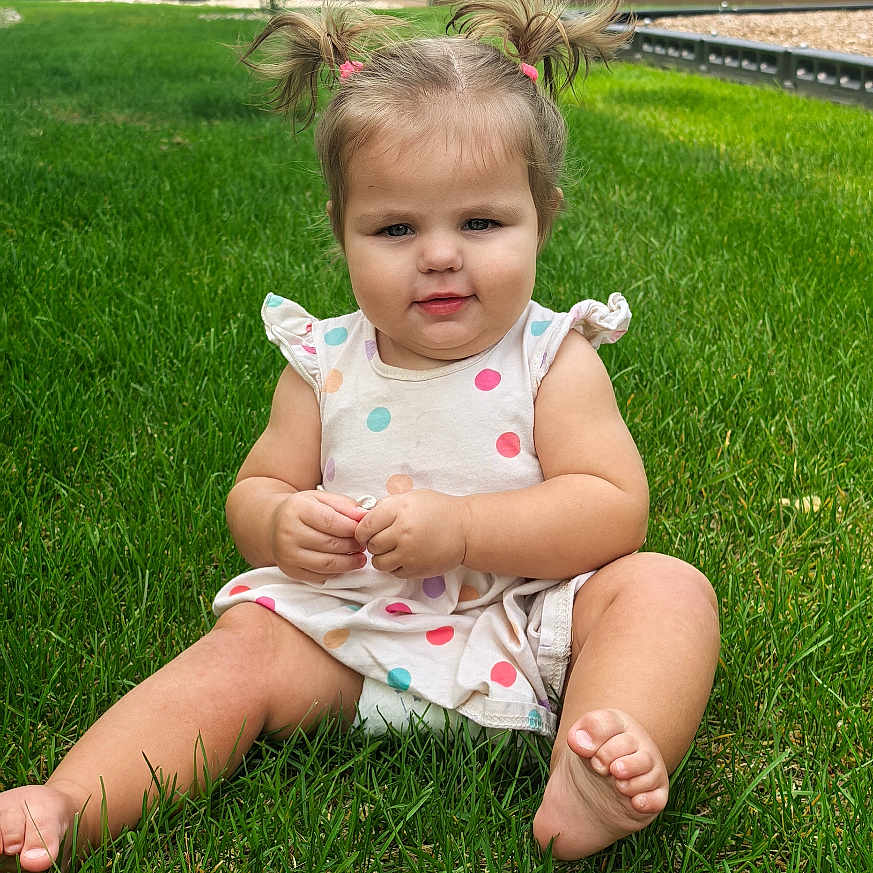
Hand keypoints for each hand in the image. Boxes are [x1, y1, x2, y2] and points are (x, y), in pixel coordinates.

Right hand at [271, 490, 367, 582]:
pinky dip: (336, 572)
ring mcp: (288, 554)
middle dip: (353, 546)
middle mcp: (289, 533)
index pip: (330, 521)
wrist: (273, 524)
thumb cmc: (302, 510)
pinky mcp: (290, 570)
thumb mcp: (321, 498)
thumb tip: (364, 515)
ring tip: (359, 557)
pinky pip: (319, 575)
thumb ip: (344, 505)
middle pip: (330, 544)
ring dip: (349, 562)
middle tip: (363, 544)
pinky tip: (344, 564)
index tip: (363, 530)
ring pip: (327, 563)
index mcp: (297, 510)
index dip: (352, 528)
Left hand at [354, 489, 468, 577]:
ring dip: (382, 557)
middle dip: (373, 543)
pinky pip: (393, 573)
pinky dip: (394, 567)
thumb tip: (364, 516)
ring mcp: (409, 553)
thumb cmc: (439, 511)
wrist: (465, 529)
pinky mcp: (416, 569)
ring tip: (392, 550)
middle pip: (372, 545)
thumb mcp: (412, 498)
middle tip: (382, 539)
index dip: (362, 530)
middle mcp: (403, 532)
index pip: (366, 525)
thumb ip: (387, 505)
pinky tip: (404, 557)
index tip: (366, 532)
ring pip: (379, 562)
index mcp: (400, 510)